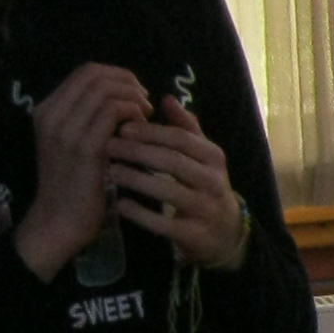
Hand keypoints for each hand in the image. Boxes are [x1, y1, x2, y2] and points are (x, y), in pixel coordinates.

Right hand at [15, 61, 156, 277]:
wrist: (59, 220)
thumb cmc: (75, 183)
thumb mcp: (73, 142)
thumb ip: (88, 116)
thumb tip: (122, 92)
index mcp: (47, 110)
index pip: (86, 71)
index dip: (117, 76)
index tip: (135, 95)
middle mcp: (51, 115)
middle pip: (96, 75)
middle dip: (129, 84)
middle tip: (145, 105)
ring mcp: (65, 130)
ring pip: (107, 91)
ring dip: (133, 99)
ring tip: (145, 119)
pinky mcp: (85, 147)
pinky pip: (114, 112)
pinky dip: (133, 114)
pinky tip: (141, 132)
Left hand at [106, 95, 249, 268]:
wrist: (225, 232)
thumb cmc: (204, 185)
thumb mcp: (202, 156)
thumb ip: (185, 128)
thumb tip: (166, 97)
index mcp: (214, 158)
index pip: (182, 139)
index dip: (151, 132)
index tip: (122, 127)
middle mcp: (213, 182)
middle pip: (174, 162)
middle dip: (139, 152)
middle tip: (108, 145)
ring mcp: (205, 209)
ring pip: (168, 191)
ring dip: (136, 180)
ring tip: (110, 171)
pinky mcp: (195, 235)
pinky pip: (164, 224)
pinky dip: (140, 214)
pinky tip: (120, 204)